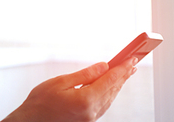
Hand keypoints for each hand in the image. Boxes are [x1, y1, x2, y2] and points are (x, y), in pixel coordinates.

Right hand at [2, 58, 137, 121]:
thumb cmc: (40, 103)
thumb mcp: (61, 82)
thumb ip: (84, 75)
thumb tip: (103, 67)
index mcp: (85, 100)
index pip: (110, 80)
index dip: (122, 67)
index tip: (132, 58)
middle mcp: (91, 112)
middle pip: (113, 89)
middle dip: (124, 75)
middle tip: (133, 61)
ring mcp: (90, 118)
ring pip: (110, 98)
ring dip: (119, 84)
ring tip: (126, 72)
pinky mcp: (87, 121)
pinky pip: (104, 105)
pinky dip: (110, 93)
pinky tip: (112, 86)